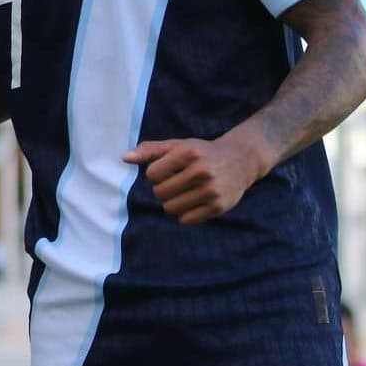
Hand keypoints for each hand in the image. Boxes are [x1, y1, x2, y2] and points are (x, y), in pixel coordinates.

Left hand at [124, 131, 271, 225]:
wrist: (240, 160)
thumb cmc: (201, 153)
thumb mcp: (178, 145)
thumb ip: (150, 150)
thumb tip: (124, 158)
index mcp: (188, 153)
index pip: (152, 175)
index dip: (155, 174)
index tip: (168, 170)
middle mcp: (201, 171)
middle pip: (160, 193)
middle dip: (163, 190)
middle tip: (177, 183)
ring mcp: (211, 190)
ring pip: (171, 208)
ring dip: (172, 203)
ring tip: (185, 192)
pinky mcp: (218, 207)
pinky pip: (185, 220)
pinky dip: (185, 214)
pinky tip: (195, 201)